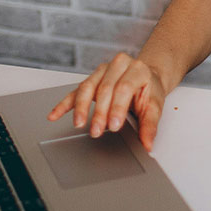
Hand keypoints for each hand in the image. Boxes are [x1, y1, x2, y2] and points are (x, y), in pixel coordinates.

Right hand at [47, 53, 165, 151]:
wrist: (146, 76)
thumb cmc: (150, 90)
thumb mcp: (155, 105)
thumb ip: (150, 125)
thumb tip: (147, 144)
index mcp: (138, 69)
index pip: (124, 88)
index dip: (117, 107)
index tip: (114, 125)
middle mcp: (120, 65)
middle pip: (105, 88)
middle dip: (99, 112)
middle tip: (96, 131)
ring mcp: (104, 70)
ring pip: (88, 87)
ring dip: (81, 107)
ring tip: (79, 124)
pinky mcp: (92, 78)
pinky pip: (76, 90)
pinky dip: (65, 103)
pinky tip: (55, 114)